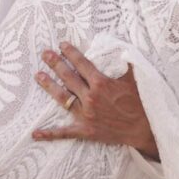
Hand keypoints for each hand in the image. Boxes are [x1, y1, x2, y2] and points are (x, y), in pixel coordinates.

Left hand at [32, 42, 158, 159]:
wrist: (144, 130)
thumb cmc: (140, 104)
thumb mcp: (135, 79)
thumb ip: (126, 63)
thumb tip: (123, 49)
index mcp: (101, 83)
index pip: (82, 63)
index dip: (71, 53)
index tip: (62, 45)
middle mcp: (90, 97)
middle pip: (68, 77)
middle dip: (55, 63)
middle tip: (45, 53)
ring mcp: (85, 114)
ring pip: (63, 97)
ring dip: (49, 86)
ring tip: (38, 75)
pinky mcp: (85, 130)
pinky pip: (64, 132)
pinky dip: (49, 134)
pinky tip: (35, 133)